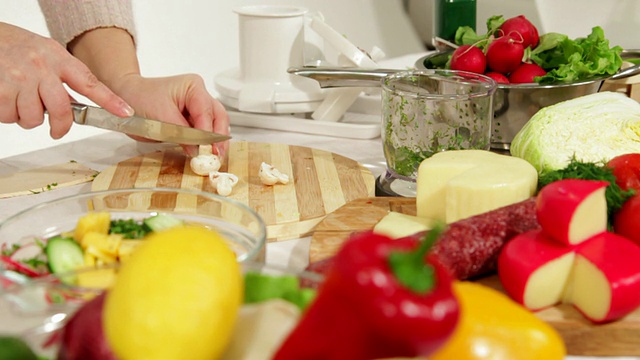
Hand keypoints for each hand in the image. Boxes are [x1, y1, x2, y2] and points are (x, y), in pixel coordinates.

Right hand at [0, 22, 132, 137]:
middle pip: (61, 110)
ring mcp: (20, 77)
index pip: (90, 82)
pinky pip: (10, 117)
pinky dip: (7, 114)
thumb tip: (77, 107)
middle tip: (57, 130)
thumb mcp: (47, 55)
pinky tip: (6, 100)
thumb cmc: (19, 48)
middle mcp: (42, 67)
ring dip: (26, 117)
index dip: (110, 100)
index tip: (125, 112)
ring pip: (33, 118)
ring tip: (21, 101)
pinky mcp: (1, 88)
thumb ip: (64, 78)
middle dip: (60, 126)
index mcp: (59, 59)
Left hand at [107, 73, 230, 157]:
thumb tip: (197, 150)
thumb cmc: (139, 99)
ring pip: (216, 125)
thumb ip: (181, 134)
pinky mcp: (193, 120)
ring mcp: (198, 108)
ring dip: (216, 142)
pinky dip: (208, 143)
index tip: (206, 150)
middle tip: (217, 156)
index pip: (206, 112)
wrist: (126, 97)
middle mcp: (200, 96)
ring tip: (214, 158)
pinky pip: (206, 131)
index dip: (208, 133)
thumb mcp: (160, 117)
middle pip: (219, 117)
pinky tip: (206, 153)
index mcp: (193, 87)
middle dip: (219, 138)